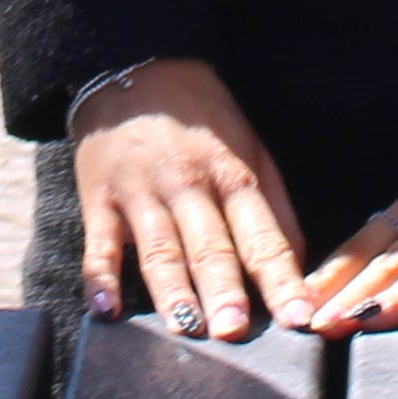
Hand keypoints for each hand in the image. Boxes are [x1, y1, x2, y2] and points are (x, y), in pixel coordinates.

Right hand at [71, 60, 312, 340]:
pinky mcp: (99, 199)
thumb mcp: (252, 150)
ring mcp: (141, 194)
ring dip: (171, 290)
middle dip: (224, 289)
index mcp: (233, 177)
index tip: (297, 318)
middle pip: (209, 245)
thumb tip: (299, 270)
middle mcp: (189, 187)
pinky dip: (100, 277)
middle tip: (235, 330)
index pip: (262, 236)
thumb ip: (275, 210)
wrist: (135, 69)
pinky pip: (98, 244)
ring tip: (184, 327)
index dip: (281, 279)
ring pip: (159, 249)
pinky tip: (105, 308)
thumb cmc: (203, 121)